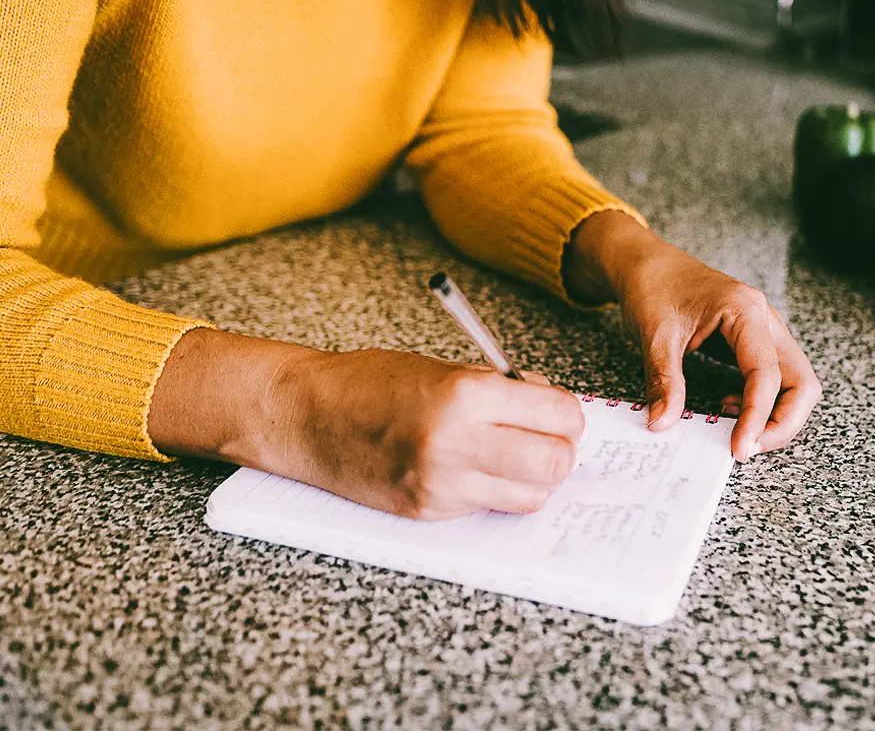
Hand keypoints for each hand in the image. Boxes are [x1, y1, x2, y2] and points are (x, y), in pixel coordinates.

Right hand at [149, 330, 583, 518]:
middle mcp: (457, 443)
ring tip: (510, 455)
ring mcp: (441, 484)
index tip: (556, 409)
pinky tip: (472, 468)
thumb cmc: (372, 381)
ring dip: (532, 478)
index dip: (567, 413)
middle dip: (560, 450)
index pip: (560, 415)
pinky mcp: (427, 511)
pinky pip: (488, 508)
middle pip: (555, 464)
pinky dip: (494, 491)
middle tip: (544, 436)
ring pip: (530, 496)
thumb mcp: (446, 369)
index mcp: (466, 394)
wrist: (303, 414)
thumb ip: (502, 391)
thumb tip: (554, 412)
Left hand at [565, 212, 820, 460]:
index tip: (738, 448)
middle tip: (748, 448)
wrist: (644, 262)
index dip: (757, 417)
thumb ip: (663, 381)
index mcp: (745, 311)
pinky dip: (761, 402)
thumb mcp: (654, 336)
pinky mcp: (752, 341)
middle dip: (783, 422)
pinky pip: (774, 378)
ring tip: (738, 431)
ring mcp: (763, 330)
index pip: (766, 374)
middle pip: (801, 381)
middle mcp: (764, 320)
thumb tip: (663, 424)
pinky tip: (729, 406)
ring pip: (794, 381)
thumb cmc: (652, 286)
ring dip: (776, 415)